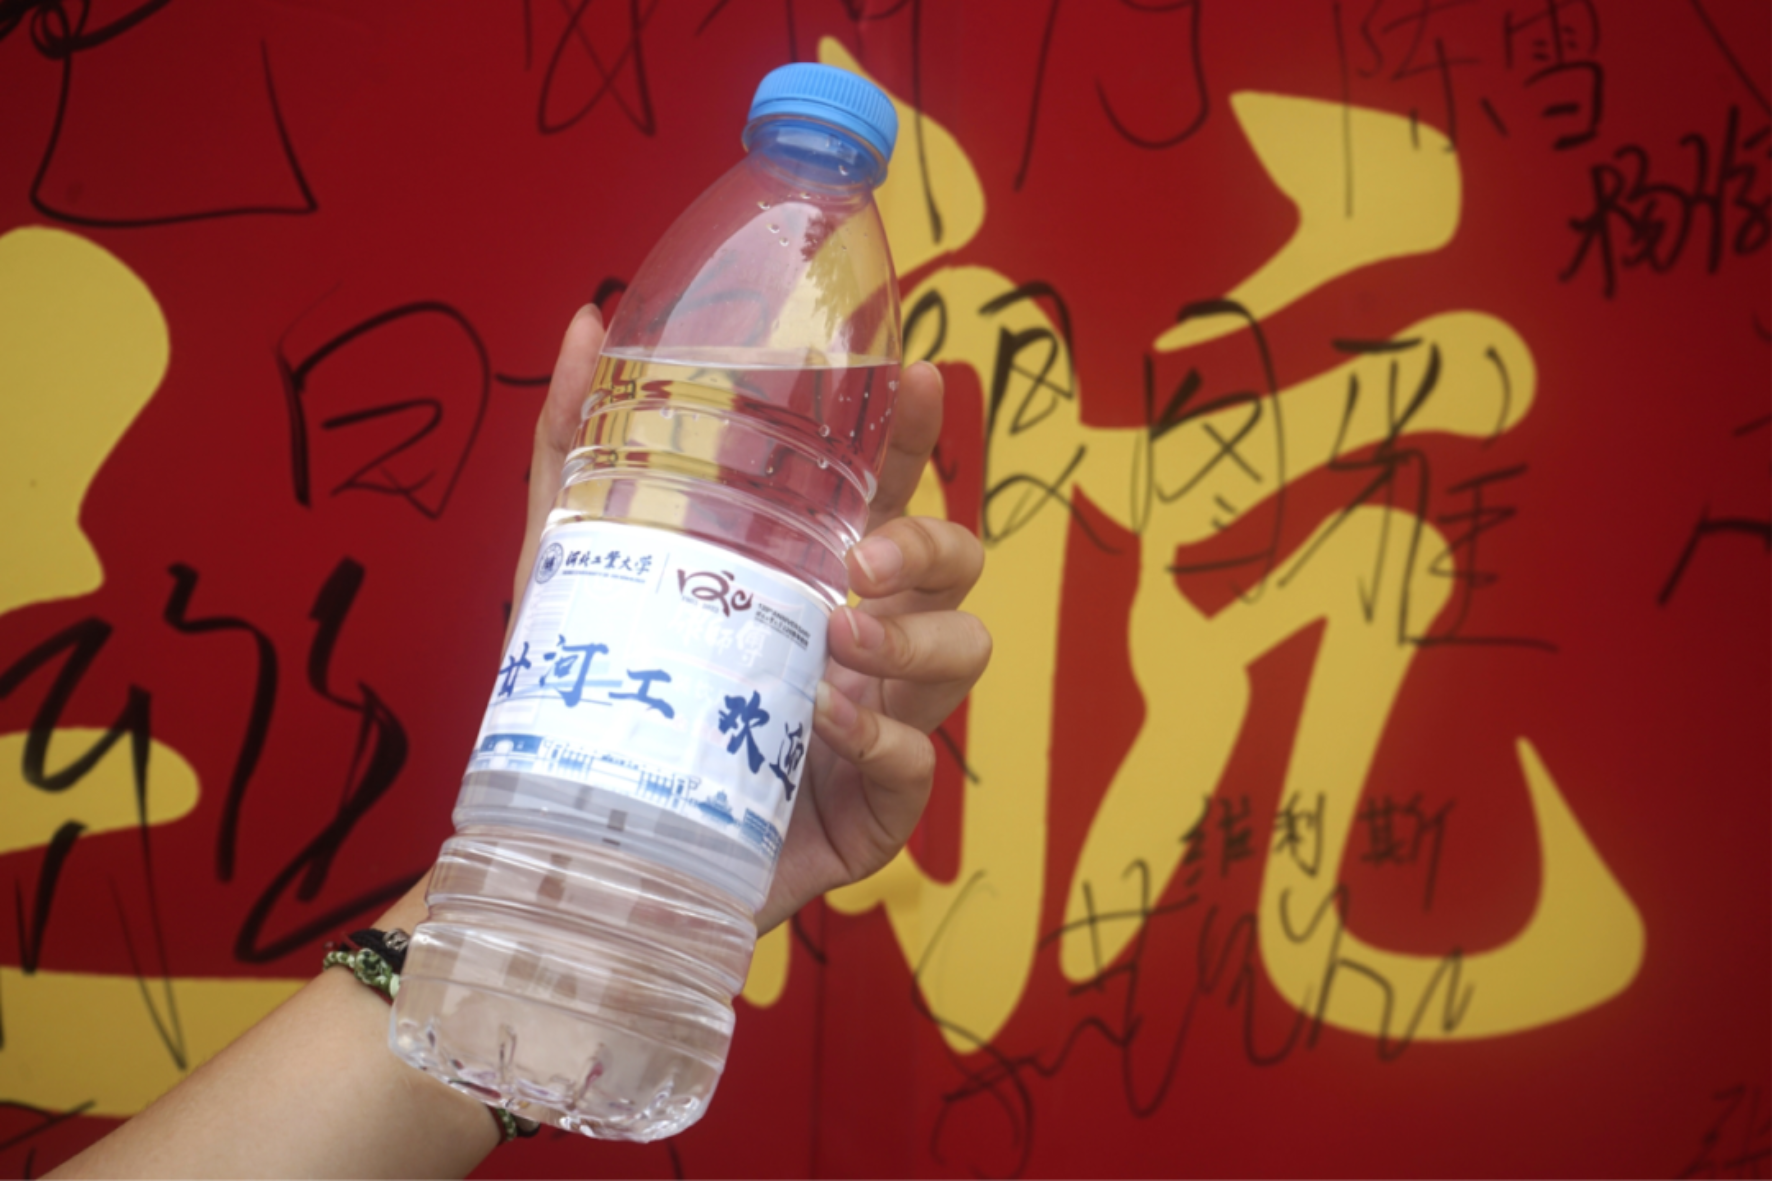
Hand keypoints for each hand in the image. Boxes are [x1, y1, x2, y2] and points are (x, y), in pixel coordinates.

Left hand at [516, 306, 988, 932]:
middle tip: (859, 559)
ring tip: (836, 639)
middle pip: (957, 560)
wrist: (581, 844)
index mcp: (808, 570)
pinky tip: (819, 720)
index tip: (913, 377)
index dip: (913, 431)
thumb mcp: (574, 564)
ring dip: (913, 638)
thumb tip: (590, 324)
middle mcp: (859, 635)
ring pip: (965, 650)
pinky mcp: (873, 806)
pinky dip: (879, 734)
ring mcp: (876, 719)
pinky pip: (918, 761)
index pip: (885, 484)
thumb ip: (575, 447)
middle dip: (930, 543)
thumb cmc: (601, 694)